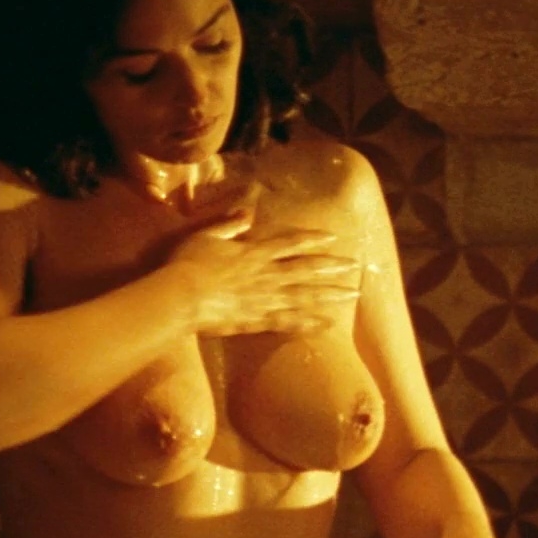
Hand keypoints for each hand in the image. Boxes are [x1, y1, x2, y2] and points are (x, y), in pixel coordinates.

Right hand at [167, 207, 359, 336]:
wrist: (180, 297)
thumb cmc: (187, 264)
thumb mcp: (206, 236)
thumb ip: (229, 225)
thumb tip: (248, 212)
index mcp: (254, 252)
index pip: (290, 243)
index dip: (312, 239)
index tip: (332, 238)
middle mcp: (267, 274)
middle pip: (307, 269)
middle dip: (333, 267)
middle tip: (356, 267)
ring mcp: (265, 298)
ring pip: (306, 295)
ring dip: (331, 294)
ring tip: (353, 294)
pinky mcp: (258, 320)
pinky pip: (290, 322)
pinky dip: (310, 323)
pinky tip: (328, 324)